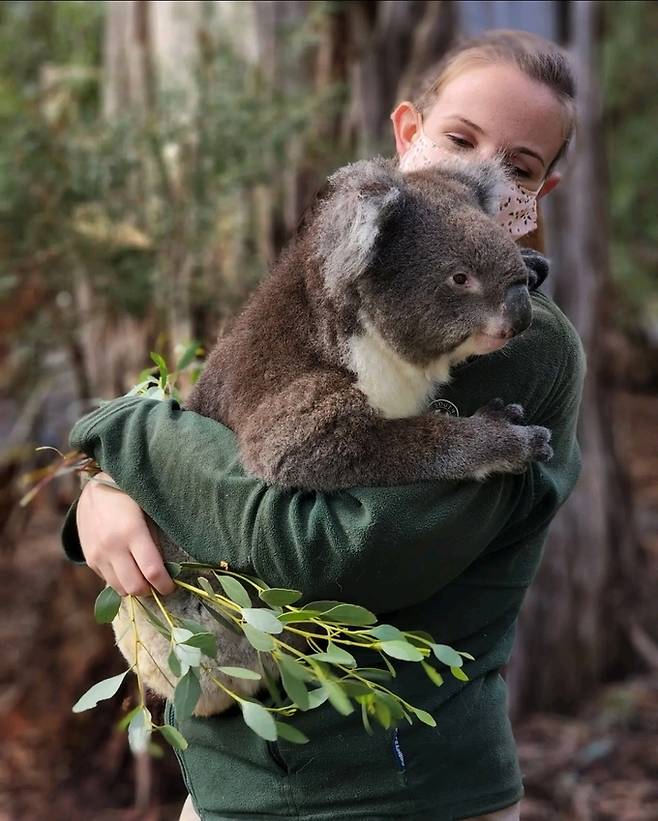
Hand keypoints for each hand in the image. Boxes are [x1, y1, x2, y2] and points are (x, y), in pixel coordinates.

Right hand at [76, 472, 175, 596]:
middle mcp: (112, 547)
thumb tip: (166, 569)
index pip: (152, 571)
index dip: (165, 584)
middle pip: (135, 587)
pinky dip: (121, 580)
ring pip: (120, 589)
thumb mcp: (148, 512)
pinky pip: (108, 580)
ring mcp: (97, 555)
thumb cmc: (130, 497)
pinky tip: (128, 567)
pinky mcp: (89, 559)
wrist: (94, 489)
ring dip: (135, 588)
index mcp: (132, 532)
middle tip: (159, 584)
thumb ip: (156, 541)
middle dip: (151, 590)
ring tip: (145, 577)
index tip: (172, 586)